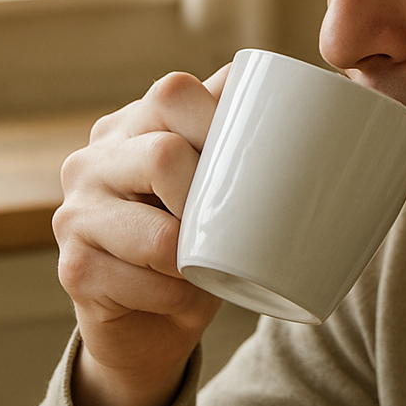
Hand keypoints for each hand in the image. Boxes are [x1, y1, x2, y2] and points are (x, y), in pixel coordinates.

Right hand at [53, 65, 230, 405]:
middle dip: (211, 193)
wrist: (150, 317)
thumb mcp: (220, 174)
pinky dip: (179, 296)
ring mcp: (75, 212)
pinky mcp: (73, 268)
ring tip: (209, 263)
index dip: (221, 120)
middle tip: (231, 218)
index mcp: (132, 122)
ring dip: (196, 257)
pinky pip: (141, 282)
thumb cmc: (200, 233)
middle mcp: (94, 157)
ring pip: (155, 232)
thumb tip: (332, 88)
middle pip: (163, 154)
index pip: (175, 92)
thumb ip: (245, 129)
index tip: (252, 155)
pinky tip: (185, 293)